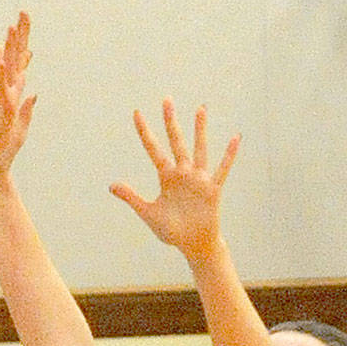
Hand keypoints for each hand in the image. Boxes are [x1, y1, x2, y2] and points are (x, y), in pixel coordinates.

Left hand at [110, 99, 238, 266]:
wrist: (194, 245)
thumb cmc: (173, 231)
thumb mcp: (149, 213)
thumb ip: (132, 197)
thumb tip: (111, 185)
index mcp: (166, 178)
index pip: (154, 150)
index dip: (145, 133)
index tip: (137, 113)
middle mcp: (183, 173)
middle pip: (175, 142)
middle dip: (171, 122)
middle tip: (166, 100)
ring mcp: (199, 179)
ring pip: (199, 149)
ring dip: (199, 130)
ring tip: (200, 108)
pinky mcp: (212, 190)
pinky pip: (221, 169)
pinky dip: (228, 155)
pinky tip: (235, 138)